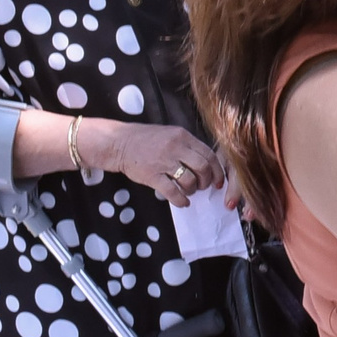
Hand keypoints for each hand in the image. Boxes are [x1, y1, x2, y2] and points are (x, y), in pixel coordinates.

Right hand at [93, 120, 225, 207]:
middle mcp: (175, 148)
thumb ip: (187, 146)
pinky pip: (172, 192)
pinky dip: (181, 200)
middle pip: (202, 168)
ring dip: (193, 190)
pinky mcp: (152, 175)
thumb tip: (207, 164)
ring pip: (189, 180)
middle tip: (203, 186)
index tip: (218, 180)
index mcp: (182, 136)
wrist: (118, 142)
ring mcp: (163, 162)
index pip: (209, 155)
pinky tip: (182, 202)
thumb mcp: (170, 135)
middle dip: (207, 181)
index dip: (217, 170)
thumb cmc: (146, 140)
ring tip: (189, 191)